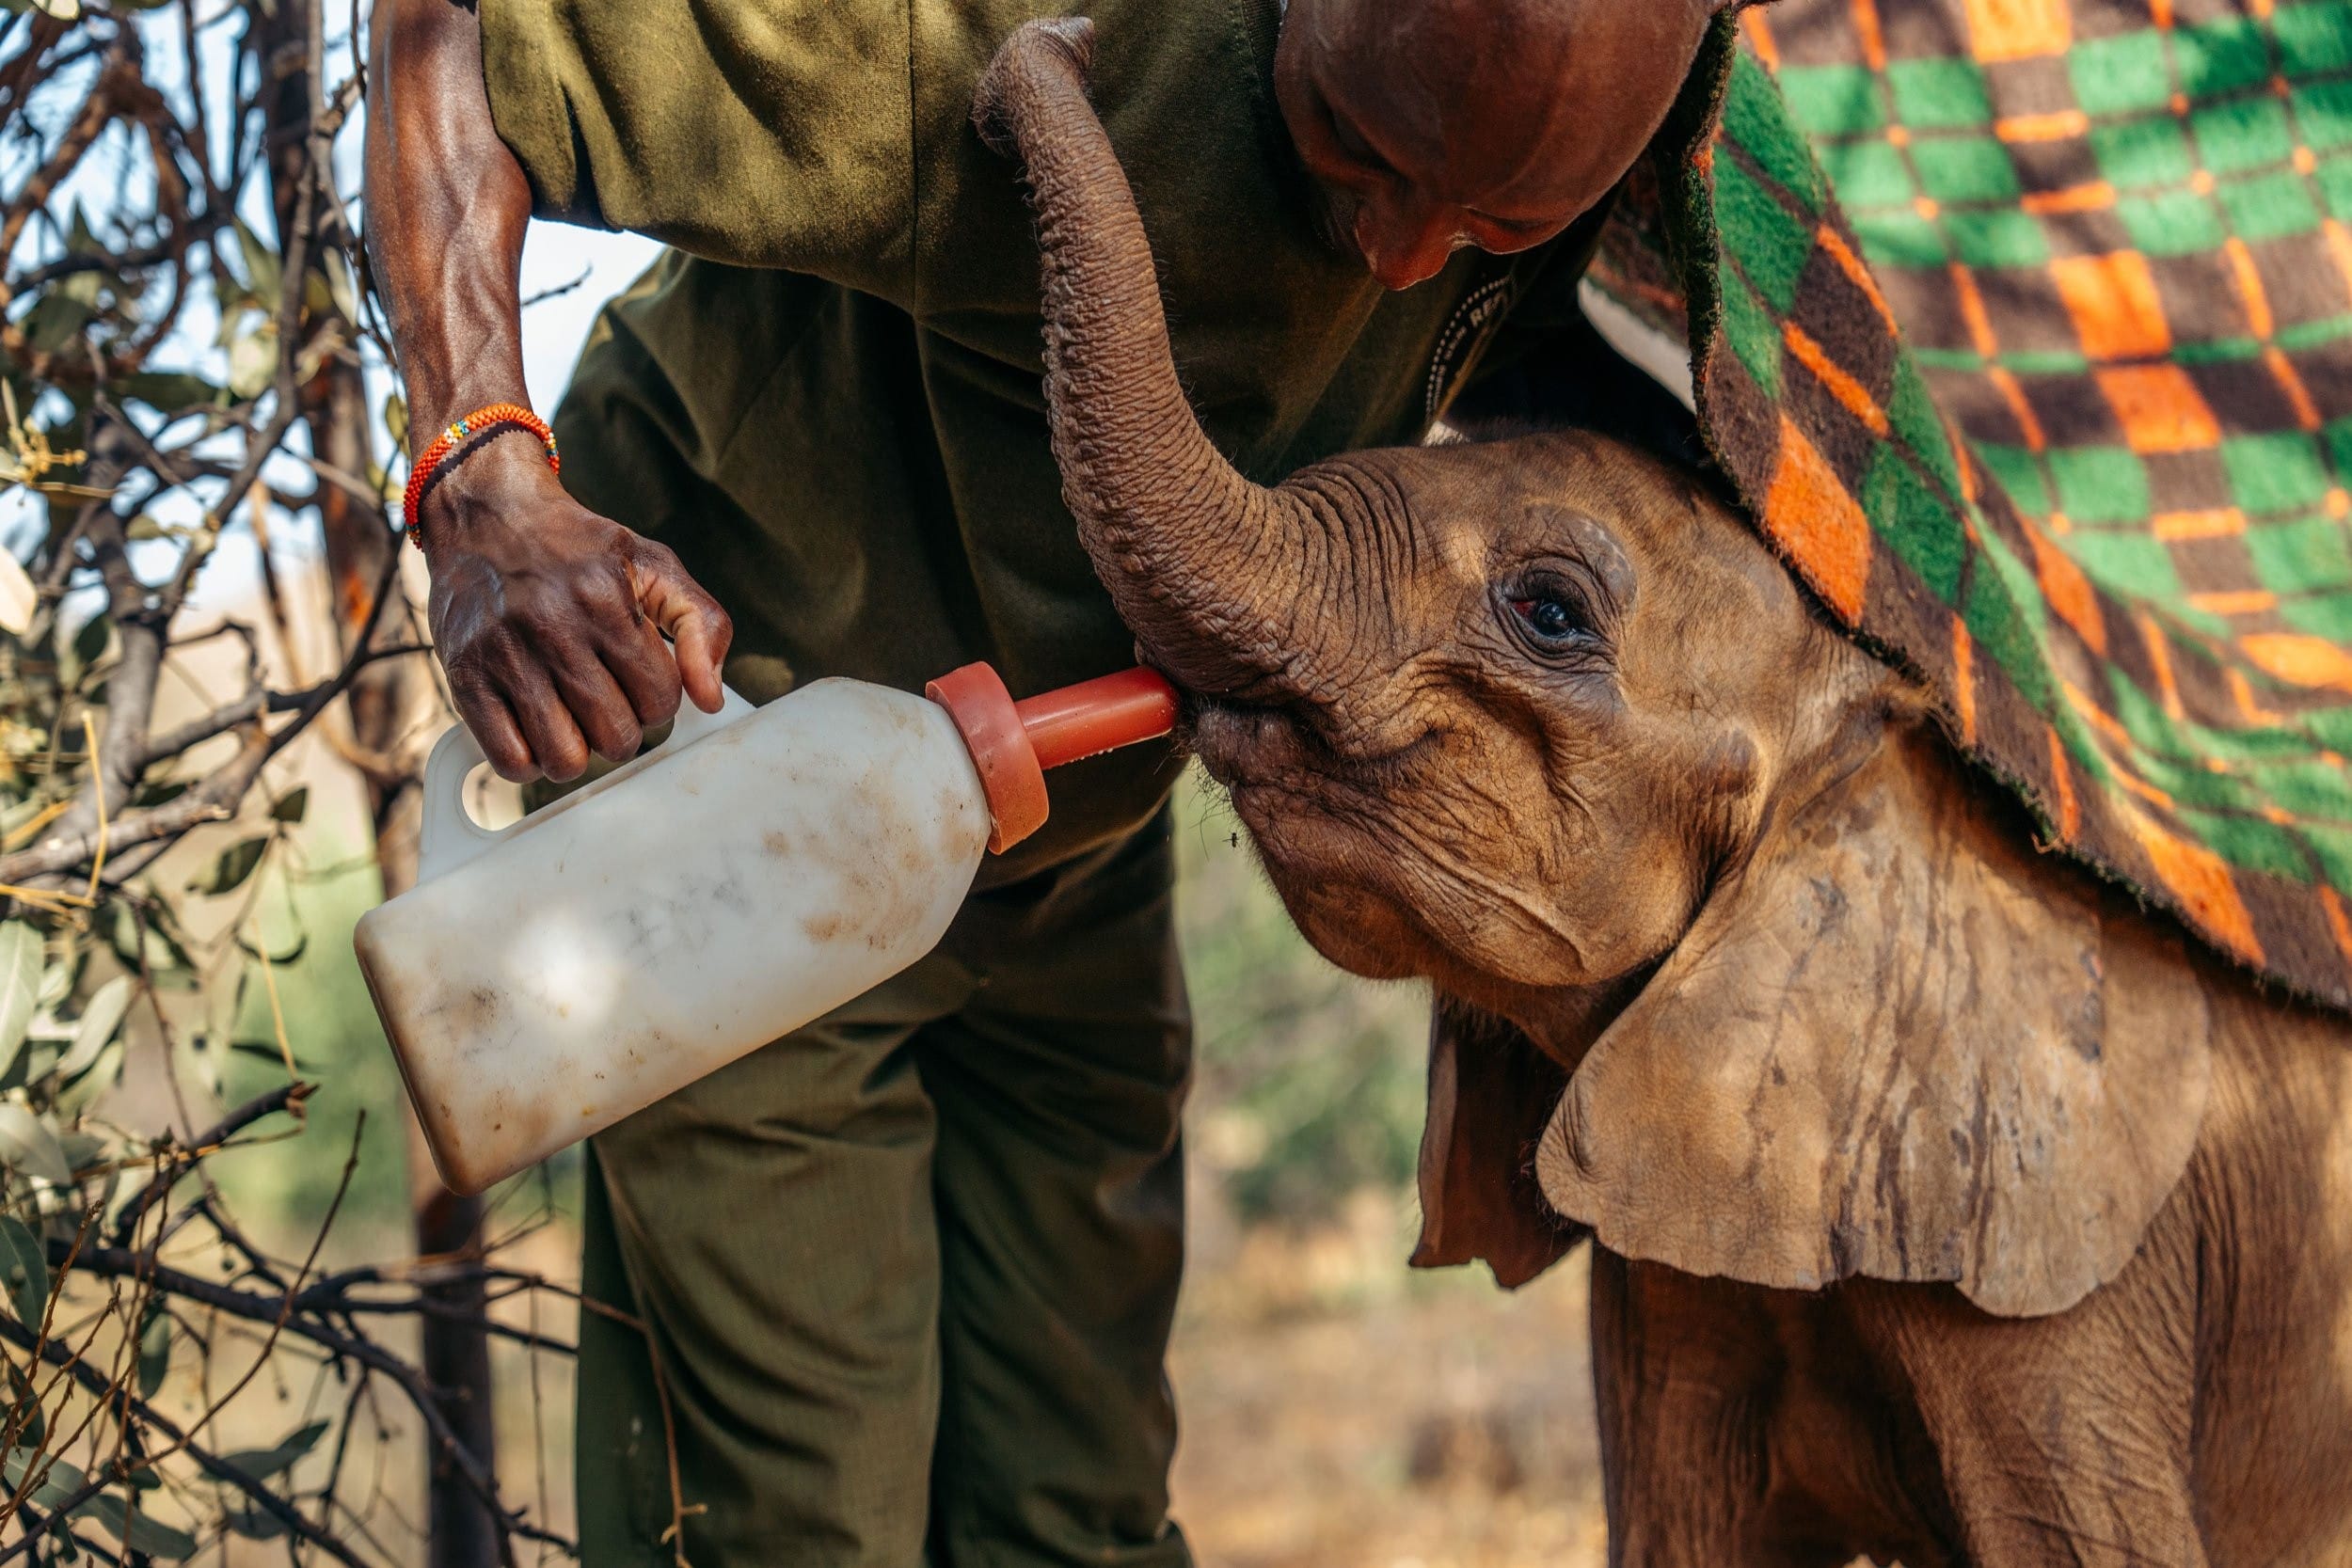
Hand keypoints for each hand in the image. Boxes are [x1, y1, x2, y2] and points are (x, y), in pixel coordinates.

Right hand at [422, 438, 733, 782]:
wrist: (486, 514)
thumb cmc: (575, 546)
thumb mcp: (652, 565)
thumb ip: (702, 623)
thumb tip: (712, 700)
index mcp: (607, 603)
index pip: (660, 700)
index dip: (657, 699)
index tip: (638, 680)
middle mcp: (555, 629)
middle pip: (617, 736)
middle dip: (622, 729)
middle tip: (606, 701)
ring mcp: (506, 656)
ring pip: (565, 759)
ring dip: (577, 752)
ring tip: (571, 720)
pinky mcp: (465, 676)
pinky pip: (509, 760)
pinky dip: (529, 760)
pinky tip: (534, 730)